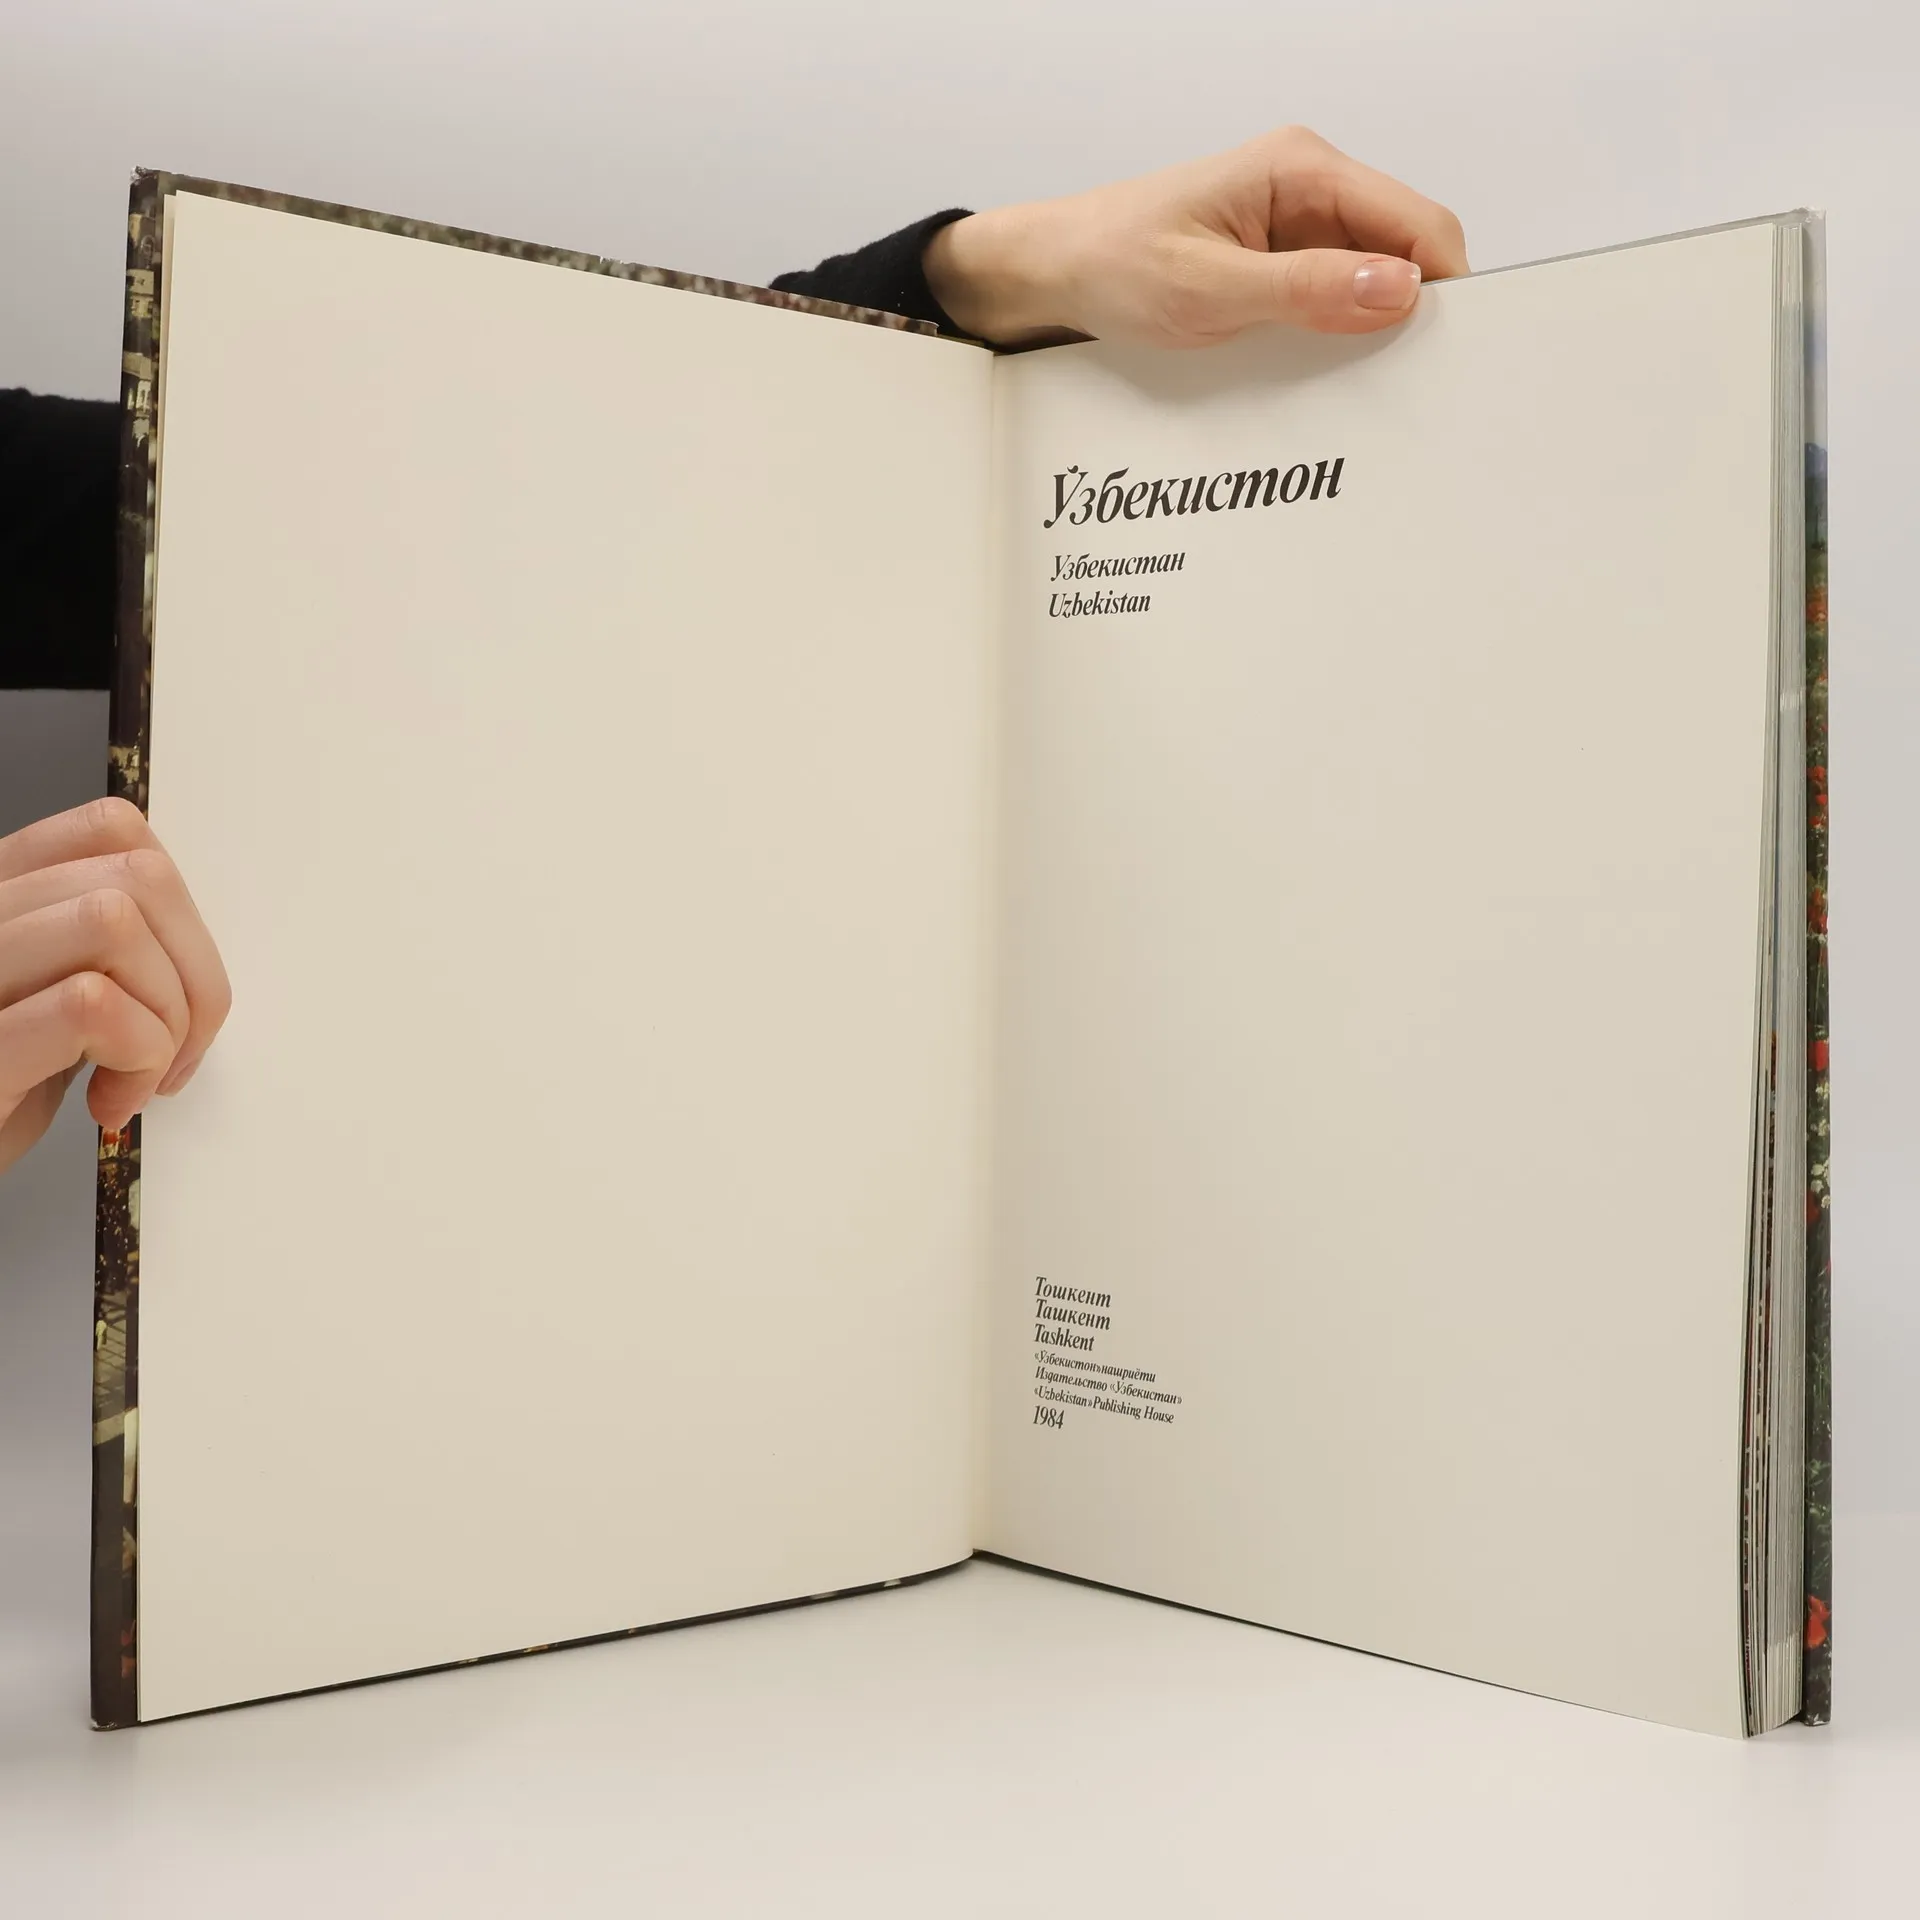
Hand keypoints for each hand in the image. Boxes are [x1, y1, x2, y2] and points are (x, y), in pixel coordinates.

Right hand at [0, 796, 230, 1173]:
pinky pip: (92, 1002)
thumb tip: (191, 939)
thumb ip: (109, 946)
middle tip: (176, 1052)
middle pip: (138, 876)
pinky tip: (112, 1100)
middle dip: (196, 974)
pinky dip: (139, 1054)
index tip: (179, 989)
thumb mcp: (56, 996)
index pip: (112, 829)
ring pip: (113, 922)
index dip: (181, 911)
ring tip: (134, 1079)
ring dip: (165, 1017)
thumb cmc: (7, 1088)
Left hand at [924, 125, 1468, 348]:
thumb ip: (1305, 290)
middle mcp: (1311, 188)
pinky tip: (1324, 374)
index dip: (1445, 285)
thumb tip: (1396, 289)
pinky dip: (1338, 337)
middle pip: (1406, 251)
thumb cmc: (1115, 263)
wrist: (1059, 271)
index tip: (1455, 348)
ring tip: (1364, 383)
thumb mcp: (1208, 290)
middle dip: (1415, 312)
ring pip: (1374, 281)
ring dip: (1373, 331)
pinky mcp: (1282, 264)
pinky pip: (1335, 300)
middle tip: (1412, 381)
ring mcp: (1299, 227)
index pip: (1415, 222)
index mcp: (1301, 169)